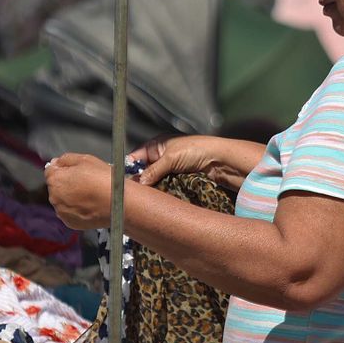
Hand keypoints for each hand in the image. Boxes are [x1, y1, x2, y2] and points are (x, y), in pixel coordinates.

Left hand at [45, 153, 114, 229]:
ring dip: (71, 197)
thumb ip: (66, 159)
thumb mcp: (86, 159)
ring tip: (89, 194)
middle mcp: (55, 197)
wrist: (119, 203)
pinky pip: (69, 213)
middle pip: (56, 187)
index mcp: (56, 179)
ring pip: (62, 201)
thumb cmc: (105, 181)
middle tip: (86, 182)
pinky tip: (89, 204)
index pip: (50, 170)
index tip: (74, 171)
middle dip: (67, 184)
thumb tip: (57, 162)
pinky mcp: (70, 222)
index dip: (63, 169)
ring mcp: (61, 212)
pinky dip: (76, 209)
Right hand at [131, 134, 260, 190]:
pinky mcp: (178, 179)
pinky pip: (164, 186)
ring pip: (153, 181)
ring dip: (151, 188)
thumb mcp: (170, 158)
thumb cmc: (196, 149)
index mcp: (157, 145)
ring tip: (145, 196)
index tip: (123, 182)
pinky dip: (161, 191)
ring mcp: (170, 168)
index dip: (129, 169)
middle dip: (140, 181)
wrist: (219, 159)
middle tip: (134, 193)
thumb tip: (139, 183)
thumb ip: (153, 170)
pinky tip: (157, 197)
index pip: (136, 157)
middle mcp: (161, 156)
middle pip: (143, 171)